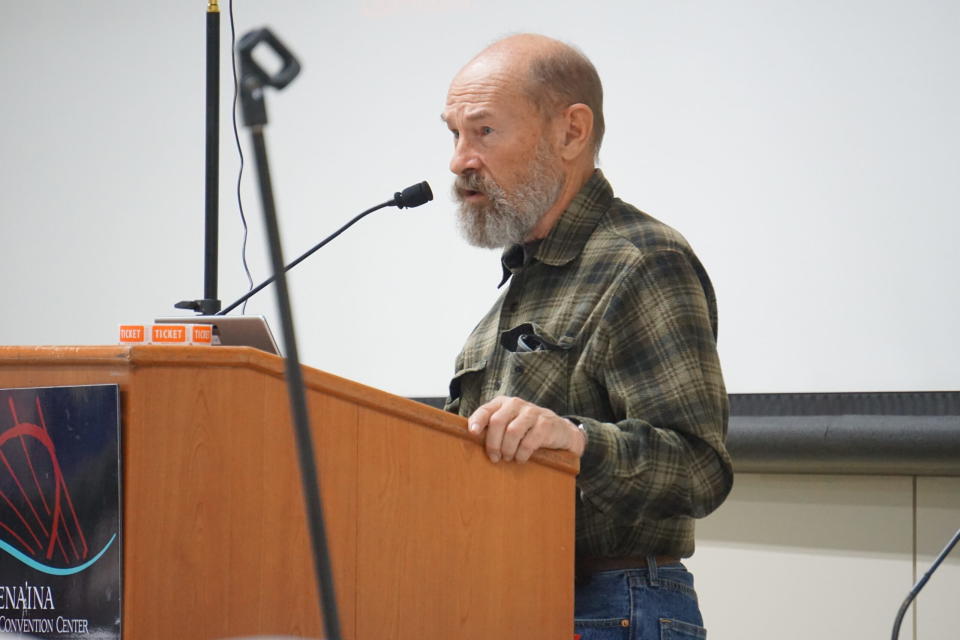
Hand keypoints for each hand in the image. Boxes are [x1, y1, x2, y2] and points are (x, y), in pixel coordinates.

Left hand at [467, 395, 585, 462]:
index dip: (477, 421)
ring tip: (509, 458)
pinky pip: (529, 441)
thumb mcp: (509, 424)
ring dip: (508, 450)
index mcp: (503, 403)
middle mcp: (516, 404)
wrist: (560, 431)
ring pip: (512, 432)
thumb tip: (469, 439)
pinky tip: (521, 458)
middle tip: (495, 457)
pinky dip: (522, 454)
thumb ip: (491, 428)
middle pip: (497, 421)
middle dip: (493, 443)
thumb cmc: (527, 430)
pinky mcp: (546, 423)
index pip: (486, 409)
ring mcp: (532, 412)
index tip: (473, 433)